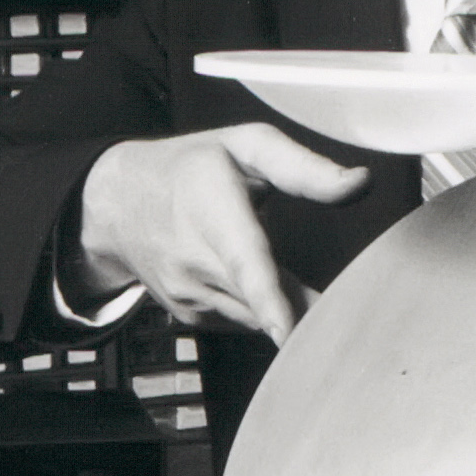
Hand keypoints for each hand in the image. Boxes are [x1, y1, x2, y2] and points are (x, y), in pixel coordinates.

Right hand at [75, 123, 368, 344]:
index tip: (290, 330)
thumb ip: (304, 167)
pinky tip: (255, 279)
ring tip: (285, 268)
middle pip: (265, 299)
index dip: (270, 300)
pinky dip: (262, 308)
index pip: (244, 262)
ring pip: (259, 315)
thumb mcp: (245, 146)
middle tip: (344, 297)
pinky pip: (245, 320)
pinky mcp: (192, 316)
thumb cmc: (187, 168)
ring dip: (286, 304)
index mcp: (212, 209)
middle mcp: (195, 258)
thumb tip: (359, 183)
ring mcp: (190, 294)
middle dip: (307, 304)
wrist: (116, 202)